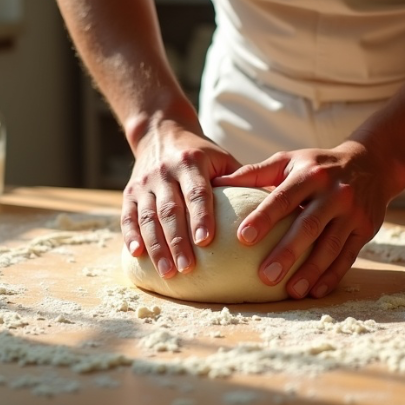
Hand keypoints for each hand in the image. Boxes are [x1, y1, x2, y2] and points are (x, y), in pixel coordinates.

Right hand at [122, 121, 240, 279]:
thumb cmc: (201, 153)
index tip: (205, 242)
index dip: (201, 217)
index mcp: (190, 163)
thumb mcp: (222, 158)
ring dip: (157, 247)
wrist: (161, 131)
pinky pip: (128, 217)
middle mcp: (164, 172)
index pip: (196, 192)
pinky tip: (136, 255)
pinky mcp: (130, 192)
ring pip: (148, 218)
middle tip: (187, 269)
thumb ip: (242, 180)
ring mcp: (144, 183)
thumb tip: (277, 208)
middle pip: (170, 211)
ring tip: (168, 273)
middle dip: (178, 241)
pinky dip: (131, 236)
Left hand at [212, 141, 395, 298]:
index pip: (284, 198)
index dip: (264, 218)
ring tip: (290, 291)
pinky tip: (315, 291)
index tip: (243, 238)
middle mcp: (334, 193)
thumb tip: (215, 183)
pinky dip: (332, 276)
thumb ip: (254, 173)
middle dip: (287, 252)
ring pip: (331, 246)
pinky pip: (348, 256)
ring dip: (311, 271)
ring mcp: (352, 212)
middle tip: (264, 276)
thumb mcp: (289, 160)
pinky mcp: (366, 229)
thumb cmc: (317, 165)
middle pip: (308, 226)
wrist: (372, 163)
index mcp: (310, 174)